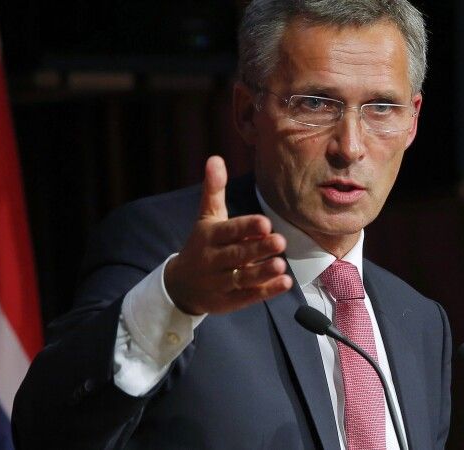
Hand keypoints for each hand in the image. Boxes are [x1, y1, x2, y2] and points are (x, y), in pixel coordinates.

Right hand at [164, 156, 292, 314]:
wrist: (179, 286)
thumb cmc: (200, 245)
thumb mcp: (206, 218)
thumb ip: (214, 190)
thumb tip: (215, 158)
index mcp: (209, 237)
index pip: (228, 231)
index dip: (246, 227)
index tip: (265, 222)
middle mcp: (213, 260)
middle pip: (237, 255)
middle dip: (257, 249)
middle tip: (279, 241)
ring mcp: (220, 283)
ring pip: (242, 278)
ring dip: (262, 272)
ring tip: (281, 265)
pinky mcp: (228, 301)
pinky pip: (248, 296)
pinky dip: (266, 291)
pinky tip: (284, 283)